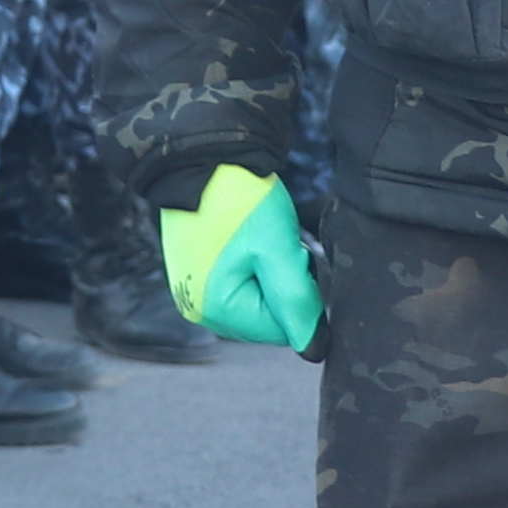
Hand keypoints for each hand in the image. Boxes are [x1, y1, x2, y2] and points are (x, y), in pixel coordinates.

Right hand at [159, 164, 318, 349]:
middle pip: (266, 318)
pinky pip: (239, 283)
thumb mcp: (278, 251)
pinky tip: (247, 238)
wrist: (205, 156)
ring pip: (256, 299)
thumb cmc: (240, 200)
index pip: (281, 330)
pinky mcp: (196, 274)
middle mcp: (198, 309)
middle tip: (274, 244)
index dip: (297, 293)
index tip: (287, 255)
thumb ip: (297, 302)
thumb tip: (314, 352)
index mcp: (216, 310)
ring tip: (259, 238)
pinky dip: (254, 264)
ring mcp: (193, 292)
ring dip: (269, 272)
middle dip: (281, 284)